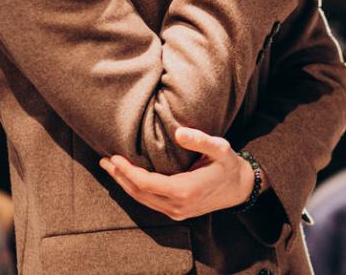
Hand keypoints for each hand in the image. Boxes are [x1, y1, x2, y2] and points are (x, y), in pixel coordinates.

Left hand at [99, 127, 260, 221]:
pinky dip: (136, 191)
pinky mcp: (177, 213)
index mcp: (184, 190)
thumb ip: (200, 140)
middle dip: (119, 177)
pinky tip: (129, 180)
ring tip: (111, 169)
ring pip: (142, 200)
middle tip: (104, 161)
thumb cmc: (230, 165)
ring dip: (125, 185)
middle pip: (139, 193)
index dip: (127, 171)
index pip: (145, 183)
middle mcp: (177, 205)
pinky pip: (150, 203)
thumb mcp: (221, 148)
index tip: (114, 157)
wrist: (241, 188)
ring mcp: (177, 212)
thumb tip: (178, 132)